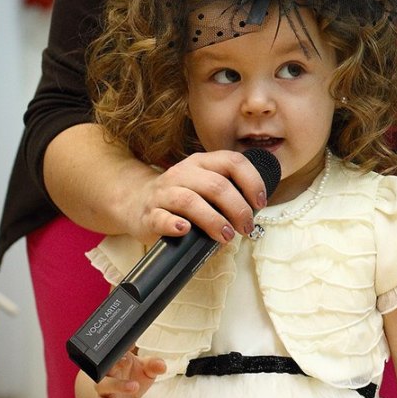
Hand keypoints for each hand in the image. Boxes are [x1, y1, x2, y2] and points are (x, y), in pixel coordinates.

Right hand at [92, 351, 167, 397]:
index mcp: (117, 360)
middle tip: (126, 363)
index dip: (120, 347)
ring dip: (117, 385)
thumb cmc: (137, 377)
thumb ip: (154, 365)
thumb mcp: (148, 369)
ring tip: (134, 387)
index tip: (130, 345)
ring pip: (102, 385)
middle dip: (113, 364)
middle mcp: (107, 373)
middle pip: (102, 366)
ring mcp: (103, 388)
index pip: (114, 351)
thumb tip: (161, 365)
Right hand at [126, 150, 266, 244]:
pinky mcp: (149, 214)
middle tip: (246, 228)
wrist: (136, 203)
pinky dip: (174, 224)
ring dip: (213, 220)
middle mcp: (183, 173)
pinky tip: (186, 230)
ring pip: (191, 201)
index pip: (233, 161)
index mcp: (203, 162)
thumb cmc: (182, 199)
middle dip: (237, 208)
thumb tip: (253, 214)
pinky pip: (161, 217)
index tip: (260, 203)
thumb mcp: (206, 187)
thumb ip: (228, 194)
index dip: (252, 181)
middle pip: (216, 185)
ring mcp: (164, 192)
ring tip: (226, 236)